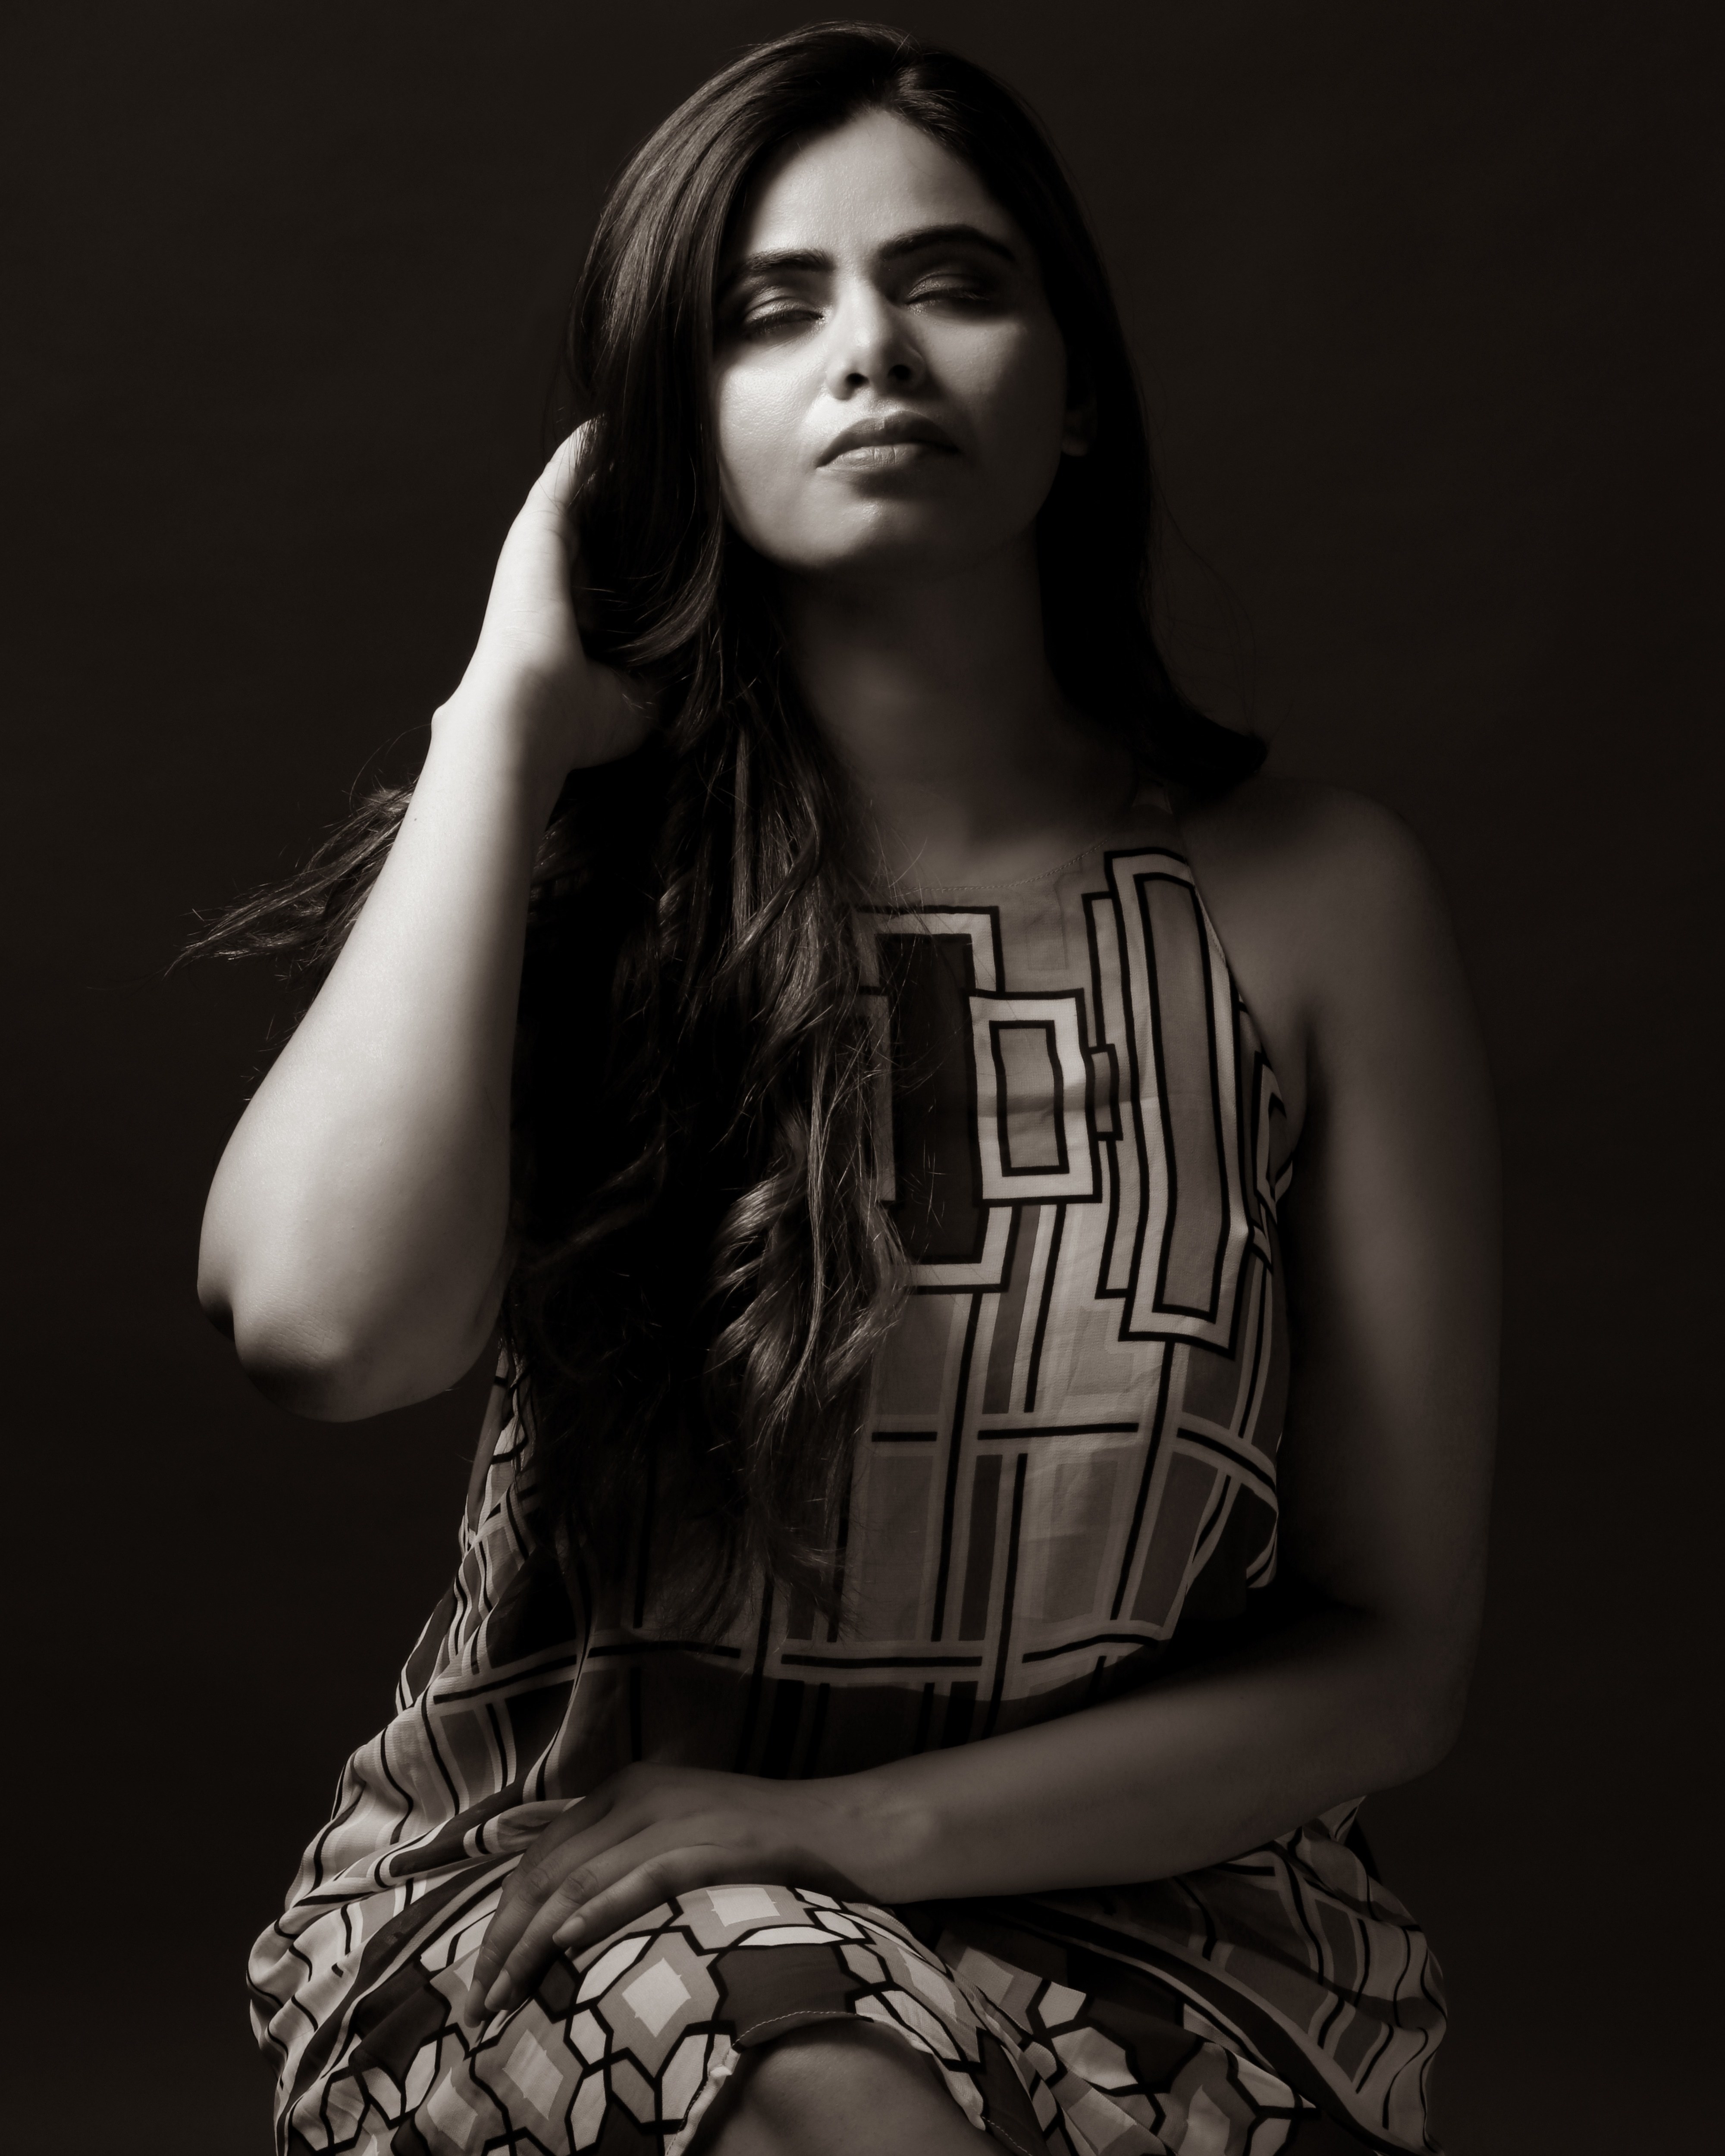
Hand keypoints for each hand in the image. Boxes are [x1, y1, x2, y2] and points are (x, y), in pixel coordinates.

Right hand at [444, 422, 655, 786]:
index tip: (689, 533)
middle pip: (604, 527)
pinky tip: (616, 418)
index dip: (649, 554)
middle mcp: (559, 581)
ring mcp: (544, 550)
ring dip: (617, 467)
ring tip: (655, 434)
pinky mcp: (538, 527)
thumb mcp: (646, 696)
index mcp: (581, 622)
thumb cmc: (583, 721)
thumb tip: (711, 652)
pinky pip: (569, 473)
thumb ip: (672, 669)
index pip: (618, 576)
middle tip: (680, 471)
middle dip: (637, 503)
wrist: (530, 716)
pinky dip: (590, 447)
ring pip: (586, 493)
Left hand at [470, 1762, 874, 2016]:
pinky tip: (568, 1945)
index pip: (540, 1855)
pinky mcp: (713, 1844)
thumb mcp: (674, 1835)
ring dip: (534, 1944)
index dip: (503, 1918)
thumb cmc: (756, 1846)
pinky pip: (642, 1878)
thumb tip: (555, 1923)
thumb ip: (619, 1859)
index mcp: (626, 1788)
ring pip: (581, 1880)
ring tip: (507, 1998)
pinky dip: (599, 1911)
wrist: (840, 1829)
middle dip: (505, 1942)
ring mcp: (678, 1816)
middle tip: (480, 2004)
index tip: (481, 1976)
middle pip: (548, 1871)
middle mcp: (642, 1794)